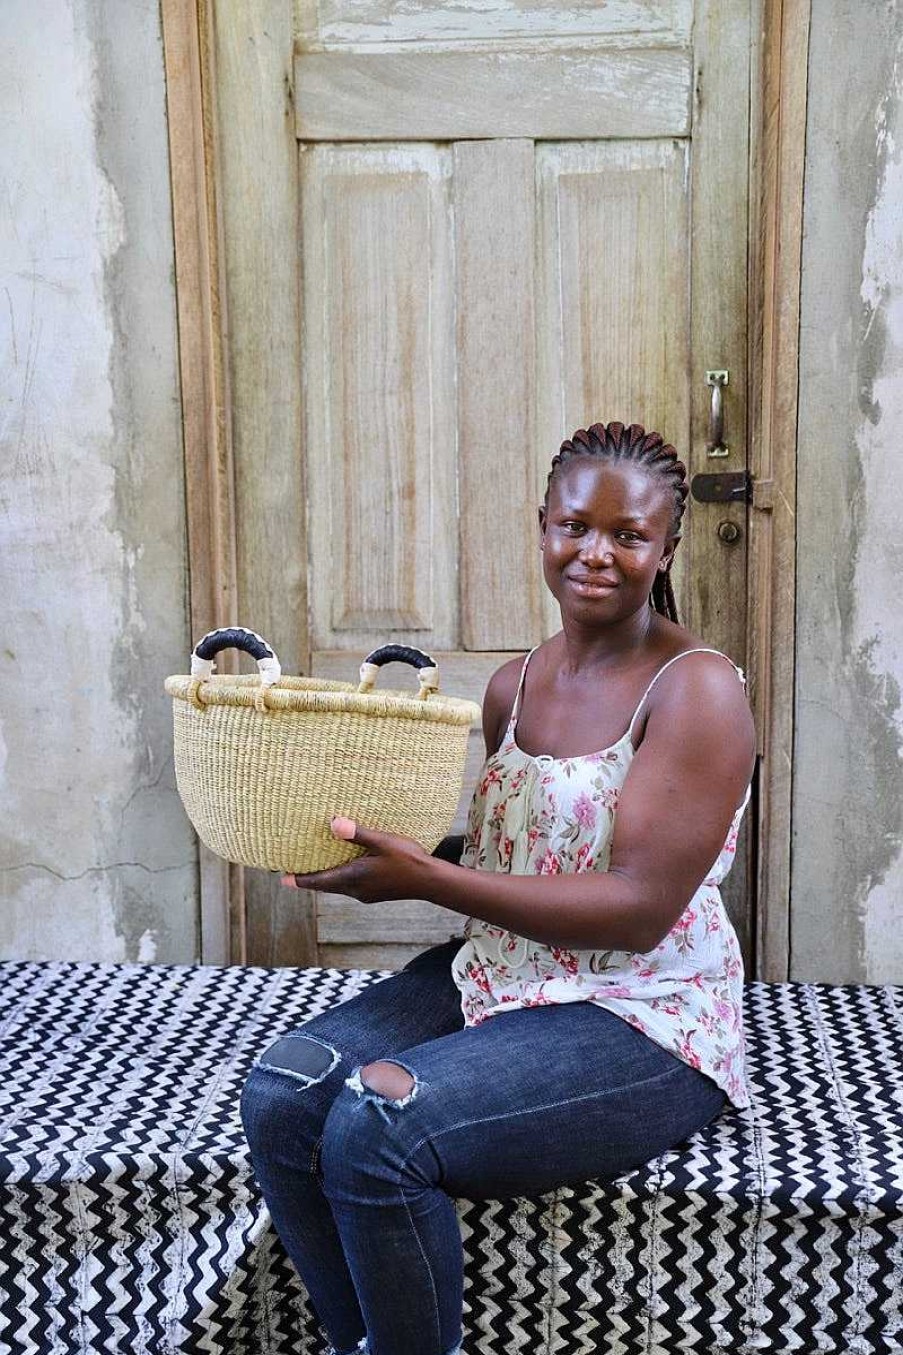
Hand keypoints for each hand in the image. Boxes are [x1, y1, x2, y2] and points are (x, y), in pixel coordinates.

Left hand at [281, 817, 435, 902]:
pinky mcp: (375, 893)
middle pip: (326, 886)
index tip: (283, 879)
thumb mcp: (382, 842)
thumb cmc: (407, 860)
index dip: (300, 880)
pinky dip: (340, 879)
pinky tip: (345, 870)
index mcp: (353, 877)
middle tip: (293, 874)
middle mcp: (356, 889)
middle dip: (310, 880)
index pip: (319, 881)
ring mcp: (366, 894)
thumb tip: (334, 823)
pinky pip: (350, 887)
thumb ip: (358, 834)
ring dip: (326, 880)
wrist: (430, 882)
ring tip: (315, 870)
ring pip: (338, 887)